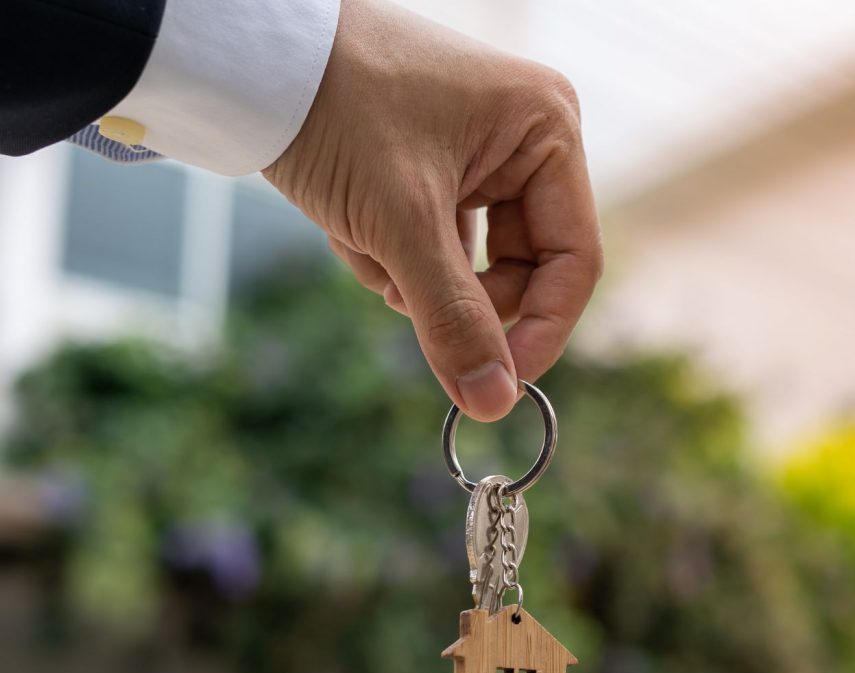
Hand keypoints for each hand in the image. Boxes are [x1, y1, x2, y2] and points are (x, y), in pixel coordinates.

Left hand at [263, 0, 601, 420]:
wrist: (248, 54)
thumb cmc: (336, 106)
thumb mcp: (400, 222)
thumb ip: (453, 318)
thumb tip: (494, 403)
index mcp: (548, 129)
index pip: (574, 258)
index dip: (540, 329)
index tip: (496, 385)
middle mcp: (526, 136)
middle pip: (522, 265)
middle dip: (453, 291)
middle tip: (403, 298)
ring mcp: (480, 150)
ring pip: (468, 261)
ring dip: (410, 272)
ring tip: (361, 239)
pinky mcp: (435, 162)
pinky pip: (432, 240)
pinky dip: (389, 249)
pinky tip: (348, 225)